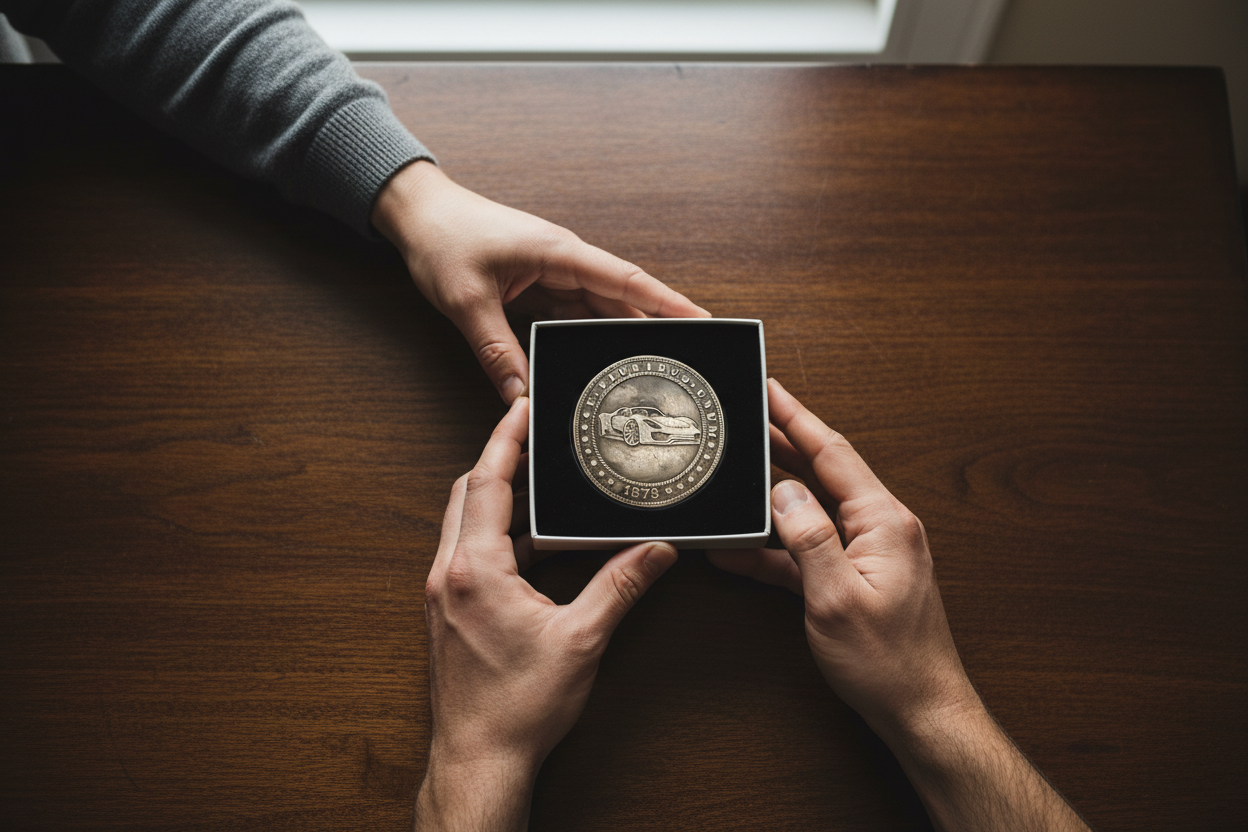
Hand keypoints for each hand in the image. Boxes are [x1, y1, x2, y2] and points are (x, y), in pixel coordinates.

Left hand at [372, 161, 708, 403]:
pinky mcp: (539, 284)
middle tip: (690, 357)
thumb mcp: (466, 301)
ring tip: (652, 365)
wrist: (416, 212)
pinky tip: (599, 360)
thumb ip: (496, 351)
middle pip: (623, 298)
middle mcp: (565, 260)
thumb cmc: (441, 239)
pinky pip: (575, 313)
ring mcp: (554, 272)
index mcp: (559, 252)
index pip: (626, 281)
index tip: (705, 320)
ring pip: (601, 309)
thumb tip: (522, 396)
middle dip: (657, 325)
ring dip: (623, 333)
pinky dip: (589, 335)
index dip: (668, 302)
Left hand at [417, 397, 677, 831]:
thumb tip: (657, 551)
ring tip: (542, 486)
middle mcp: (449, 574)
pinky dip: (497, 536)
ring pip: (464, 523)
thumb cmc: (517, 708)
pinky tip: (533, 547)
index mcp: (475, 569)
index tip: (522, 406)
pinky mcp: (447, 614)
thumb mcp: (581, 640)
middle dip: (501, 459)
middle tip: (535, 436)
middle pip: (467, 493)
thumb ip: (620, 587)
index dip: (506, 438)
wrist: (479, 761)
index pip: (487, 481)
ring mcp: (443, 595)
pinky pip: (467, 554)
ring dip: (499, 499)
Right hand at [710, 378, 975, 734]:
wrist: (922, 710)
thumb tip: (783, 494)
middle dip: (783, 444)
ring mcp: (871, 551)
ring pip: (814, 509)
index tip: (770, 390)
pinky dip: (778, 546)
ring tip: (736, 476)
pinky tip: (741, 549)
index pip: (833, 453)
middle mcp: (883, 527)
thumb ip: (808, 539)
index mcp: (884, 521)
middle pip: (824, 471)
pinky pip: (812, 548)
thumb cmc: (890, 663)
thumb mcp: (836, 599)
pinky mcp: (859, 576)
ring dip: (773, 498)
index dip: (797, 418)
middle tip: (747, 419)